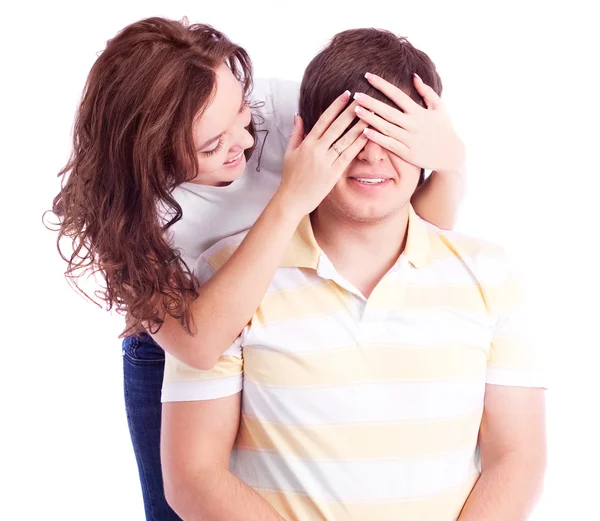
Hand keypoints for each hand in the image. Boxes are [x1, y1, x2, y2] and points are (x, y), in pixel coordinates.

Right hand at [276, 91, 367, 217]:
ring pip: (345, 140)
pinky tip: (368, 136)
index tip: (346, 94)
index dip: (336, 106)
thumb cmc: (290, 177)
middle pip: (337, 127)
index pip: (323, 120)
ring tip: (370, 114)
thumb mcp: (289, 153)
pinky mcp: (333, 174)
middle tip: (363, 98)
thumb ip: (296, 133)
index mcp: (307, 143)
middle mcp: (317, 150)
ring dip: (359, 126)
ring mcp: (326, 162)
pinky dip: (358, 145)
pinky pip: (348, 156)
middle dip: (351, 111)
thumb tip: (299, 115)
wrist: (291, 200)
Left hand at [353, 72, 464, 172]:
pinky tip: (364, 132)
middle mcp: (413, 124)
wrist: (451, 155)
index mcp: (419, 112)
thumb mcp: (439, 108)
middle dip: (370, 102)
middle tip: (355, 95)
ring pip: (386, 127)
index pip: (397, 94)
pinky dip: (377, 138)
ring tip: (355, 110)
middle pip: (388, 111)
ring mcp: (409, 139)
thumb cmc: (444, 129)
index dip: (382, 84)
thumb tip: (414, 76)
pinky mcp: (407, 153)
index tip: (367, 75)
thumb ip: (427, 91)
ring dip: (370, 118)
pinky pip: (389, 144)